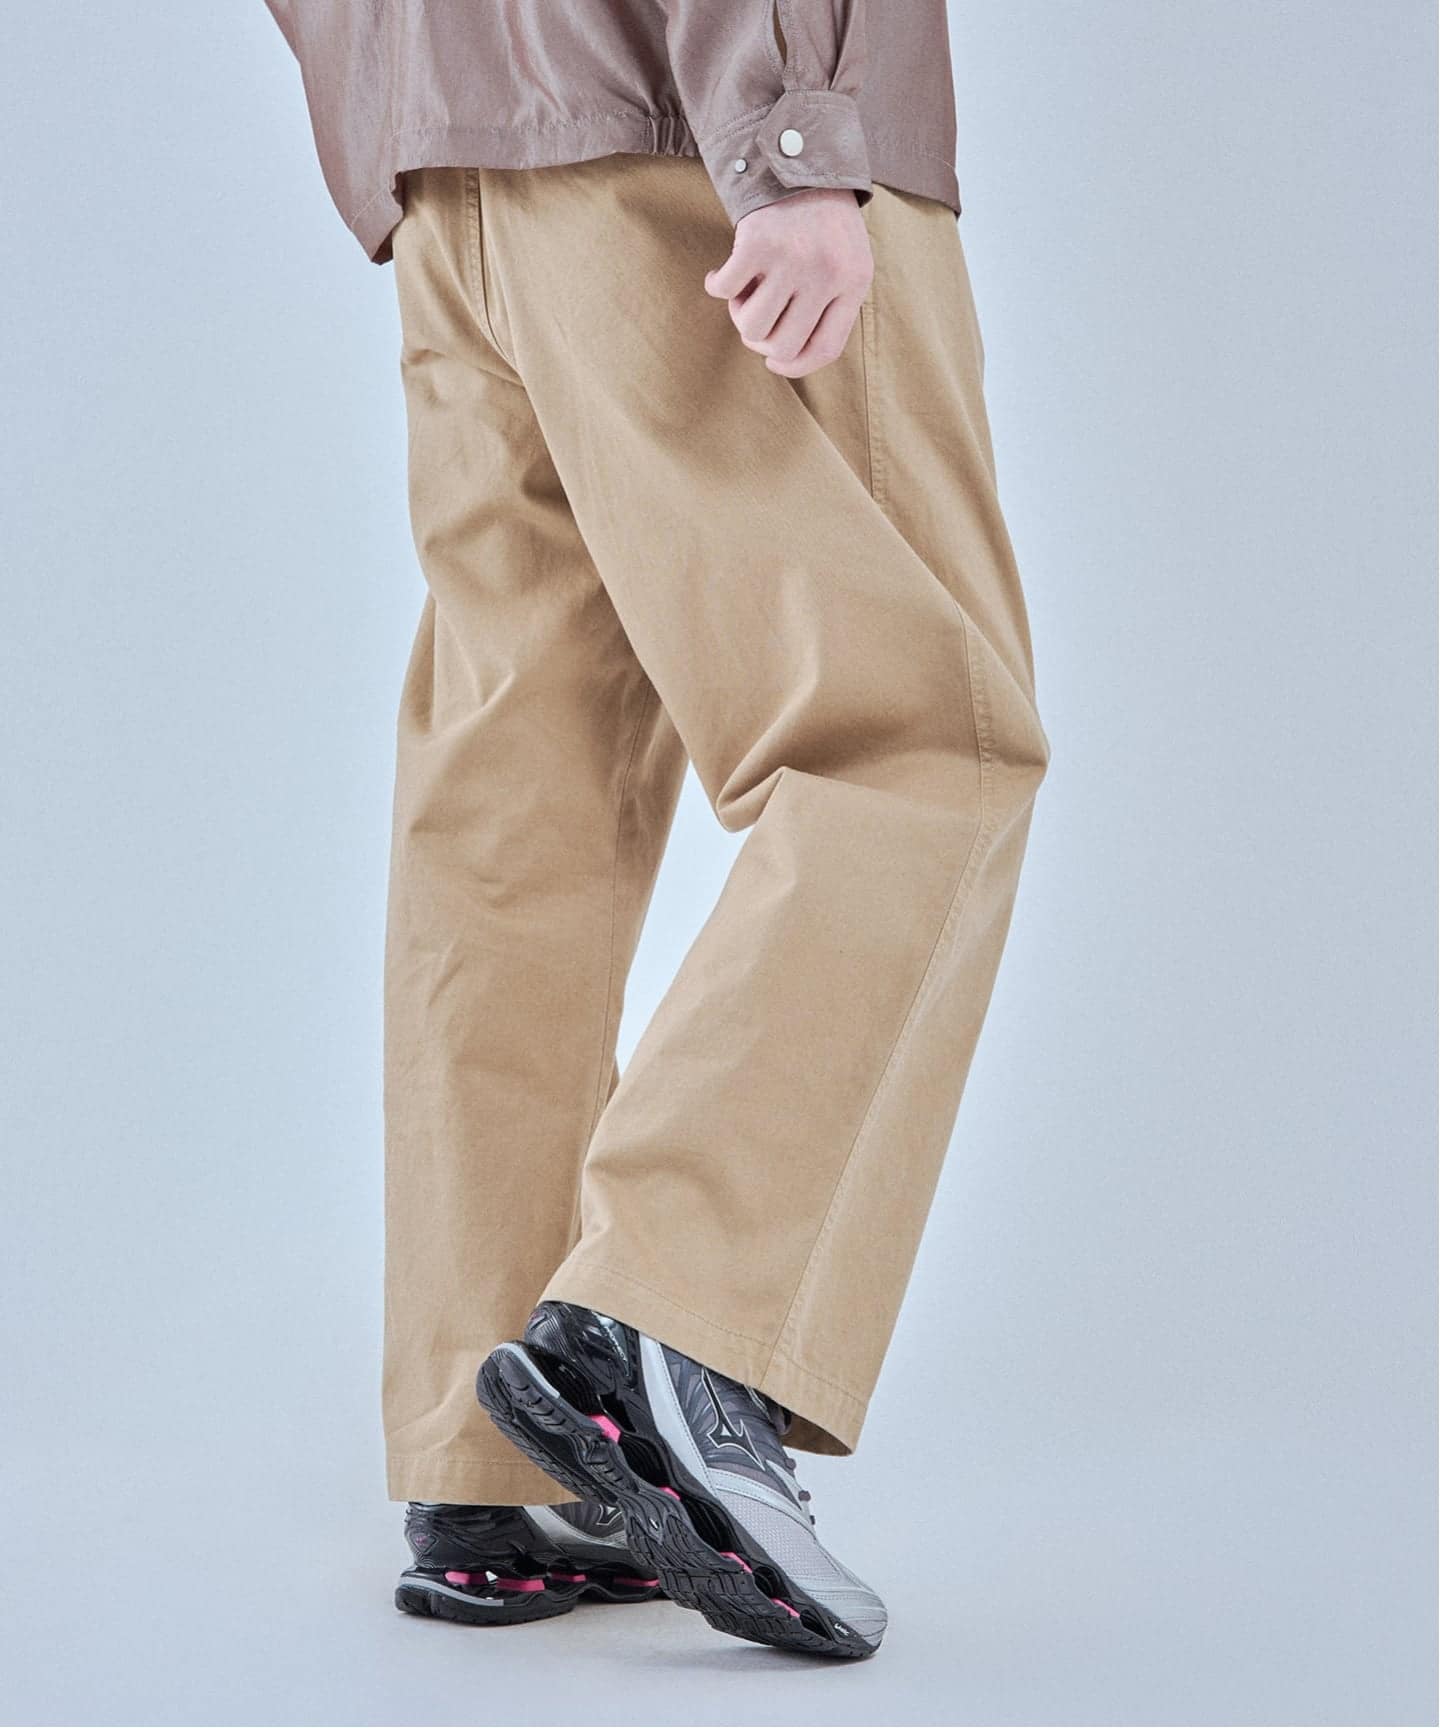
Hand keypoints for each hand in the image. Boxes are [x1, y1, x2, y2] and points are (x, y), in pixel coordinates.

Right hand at [704, 189, 873, 378]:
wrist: (799, 153)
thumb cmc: (821, 218)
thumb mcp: (844, 259)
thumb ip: (829, 304)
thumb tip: (786, 358)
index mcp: (853, 282)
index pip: (825, 349)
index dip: (796, 366)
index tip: (775, 363)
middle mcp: (826, 273)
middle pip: (783, 345)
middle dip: (761, 342)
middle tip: (753, 317)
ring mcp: (792, 258)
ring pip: (751, 327)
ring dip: (738, 314)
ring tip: (742, 292)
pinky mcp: (758, 242)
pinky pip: (724, 291)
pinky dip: (715, 285)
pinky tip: (718, 274)